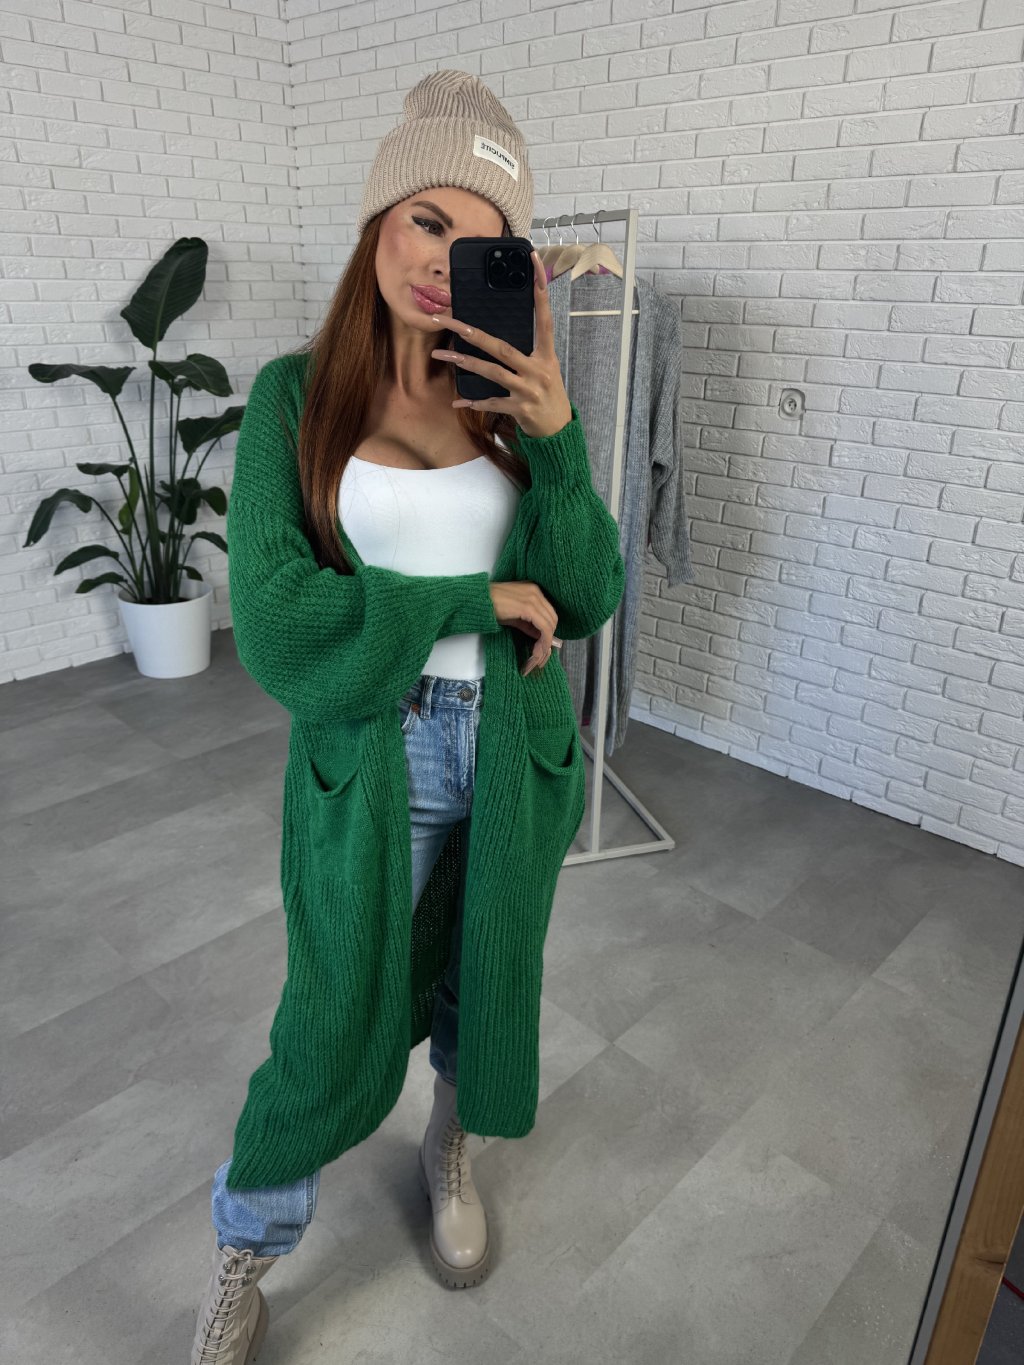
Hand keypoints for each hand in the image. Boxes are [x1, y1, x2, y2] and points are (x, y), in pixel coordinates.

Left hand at [428, 251, 572, 440]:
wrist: (559, 430)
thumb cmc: (547, 394)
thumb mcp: (544, 367)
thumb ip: (526, 350)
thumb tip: (497, 334)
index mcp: (546, 354)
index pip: (544, 316)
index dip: (540, 289)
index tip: (533, 262)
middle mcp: (538, 369)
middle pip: (501, 346)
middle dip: (470, 332)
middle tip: (445, 318)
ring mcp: (529, 389)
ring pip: (491, 372)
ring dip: (463, 362)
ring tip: (440, 352)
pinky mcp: (520, 409)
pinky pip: (491, 403)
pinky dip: (474, 402)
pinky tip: (457, 401)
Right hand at [489, 581, 563, 676]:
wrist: (476, 601)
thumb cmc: (489, 606)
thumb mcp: (512, 616)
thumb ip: (528, 623)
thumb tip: (539, 635)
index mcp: (533, 590)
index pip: (549, 612)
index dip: (548, 631)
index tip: (542, 646)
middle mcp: (536, 591)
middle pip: (552, 618)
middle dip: (549, 638)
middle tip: (541, 655)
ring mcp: (533, 598)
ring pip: (550, 625)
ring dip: (546, 643)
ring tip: (537, 656)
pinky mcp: (529, 608)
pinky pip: (543, 628)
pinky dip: (543, 641)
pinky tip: (537, 651)